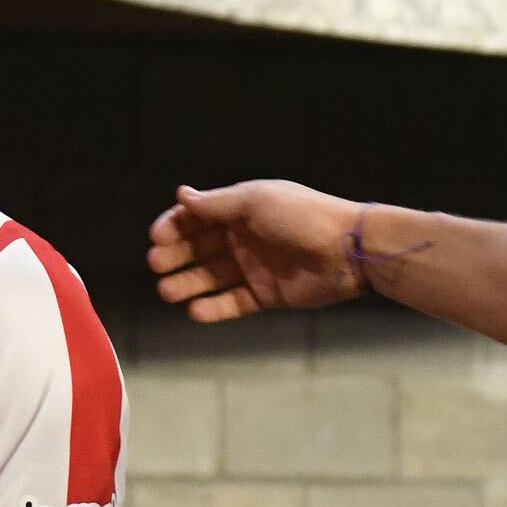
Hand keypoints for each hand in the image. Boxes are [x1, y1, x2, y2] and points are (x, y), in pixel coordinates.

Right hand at [148, 180, 367, 323]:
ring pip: (212, 277)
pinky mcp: (267, 294)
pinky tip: (195, 311)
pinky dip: (214, 308)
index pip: (198, 217)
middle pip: (200, 247)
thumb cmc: (303, 217)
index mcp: (243, 209)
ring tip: (167, 292)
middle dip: (176, 256)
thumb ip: (216, 204)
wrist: (349, 251)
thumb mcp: (256, 202)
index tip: (157, 239)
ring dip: (188, 283)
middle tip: (157, 265)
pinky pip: (233, 302)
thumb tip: (181, 195)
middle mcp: (246, 237)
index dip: (175, 226)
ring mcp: (256, 267)